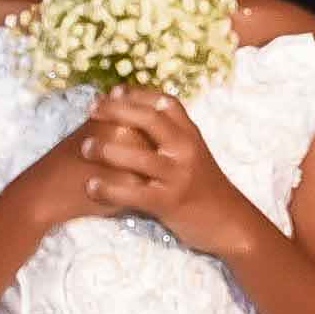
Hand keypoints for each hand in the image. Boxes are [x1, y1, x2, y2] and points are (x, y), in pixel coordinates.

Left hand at [74, 92, 265, 253]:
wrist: (229, 223)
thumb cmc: (204, 188)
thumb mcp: (193, 155)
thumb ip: (171, 138)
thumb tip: (139, 117)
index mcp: (192, 135)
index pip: (165, 102)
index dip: (138, 93)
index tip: (114, 90)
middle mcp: (187, 149)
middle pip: (150, 119)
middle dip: (118, 110)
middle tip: (92, 109)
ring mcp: (179, 176)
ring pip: (140, 156)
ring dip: (108, 149)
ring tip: (84, 147)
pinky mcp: (169, 202)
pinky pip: (134, 193)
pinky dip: (109, 189)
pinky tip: (91, 186)